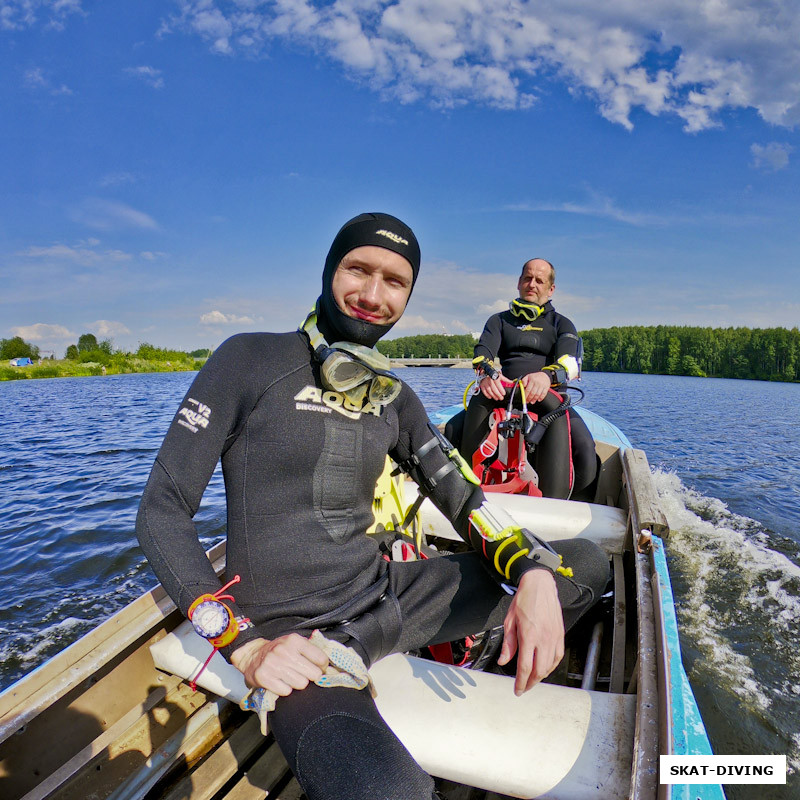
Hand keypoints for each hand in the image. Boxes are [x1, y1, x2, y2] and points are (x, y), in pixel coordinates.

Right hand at [230, 633, 328, 696]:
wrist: (252, 655)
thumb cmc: (279, 650)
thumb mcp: (295, 643)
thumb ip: (312, 649)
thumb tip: (332, 663)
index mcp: (295, 640)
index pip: (321, 659)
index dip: (323, 666)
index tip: (318, 667)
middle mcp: (284, 651)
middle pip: (314, 674)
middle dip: (311, 676)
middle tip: (303, 673)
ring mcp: (273, 664)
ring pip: (301, 684)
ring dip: (298, 683)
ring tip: (291, 677)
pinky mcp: (264, 677)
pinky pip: (286, 691)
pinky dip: (285, 689)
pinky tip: (281, 682)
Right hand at [479, 373, 506, 400]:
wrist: (486, 371)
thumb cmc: (493, 373)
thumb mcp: (500, 375)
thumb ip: (506, 380)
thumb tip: (511, 382)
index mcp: (495, 378)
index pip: (498, 385)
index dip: (501, 390)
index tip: (504, 394)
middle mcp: (490, 380)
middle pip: (494, 389)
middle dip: (498, 395)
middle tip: (501, 398)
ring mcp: (485, 383)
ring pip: (489, 391)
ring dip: (493, 395)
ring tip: (497, 398)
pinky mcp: (482, 385)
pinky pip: (484, 391)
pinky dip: (487, 395)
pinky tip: (490, 397)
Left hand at [496, 569, 564, 694]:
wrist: (540, 586)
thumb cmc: (523, 601)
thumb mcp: (509, 621)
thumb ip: (508, 644)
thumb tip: (504, 661)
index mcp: (529, 635)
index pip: (525, 667)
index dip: (521, 682)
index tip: (517, 690)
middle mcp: (543, 639)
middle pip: (539, 671)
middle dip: (531, 683)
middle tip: (524, 688)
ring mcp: (554, 637)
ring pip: (550, 666)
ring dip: (541, 677)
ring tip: (532, 680)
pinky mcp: (560, 634)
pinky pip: (558, 656)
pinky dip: (552, 666)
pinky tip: (545, 668)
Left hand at [521, 371, 550, 403]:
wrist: (545, 374)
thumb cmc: (535, 377)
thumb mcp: (528, 376)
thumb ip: (524, 381)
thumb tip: (522, 386)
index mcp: (532, 380)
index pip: (528, 389)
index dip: (525, 395)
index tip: (524, 399)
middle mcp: (537, 383)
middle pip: (532, 393)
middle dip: (529, 398)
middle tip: (527, 401)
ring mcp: (542, 385)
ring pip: (538, 394)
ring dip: (534, 399)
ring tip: (532, 402)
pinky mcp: (546, 387)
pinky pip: (544, 394)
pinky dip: (541, 398)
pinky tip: (538, 400)